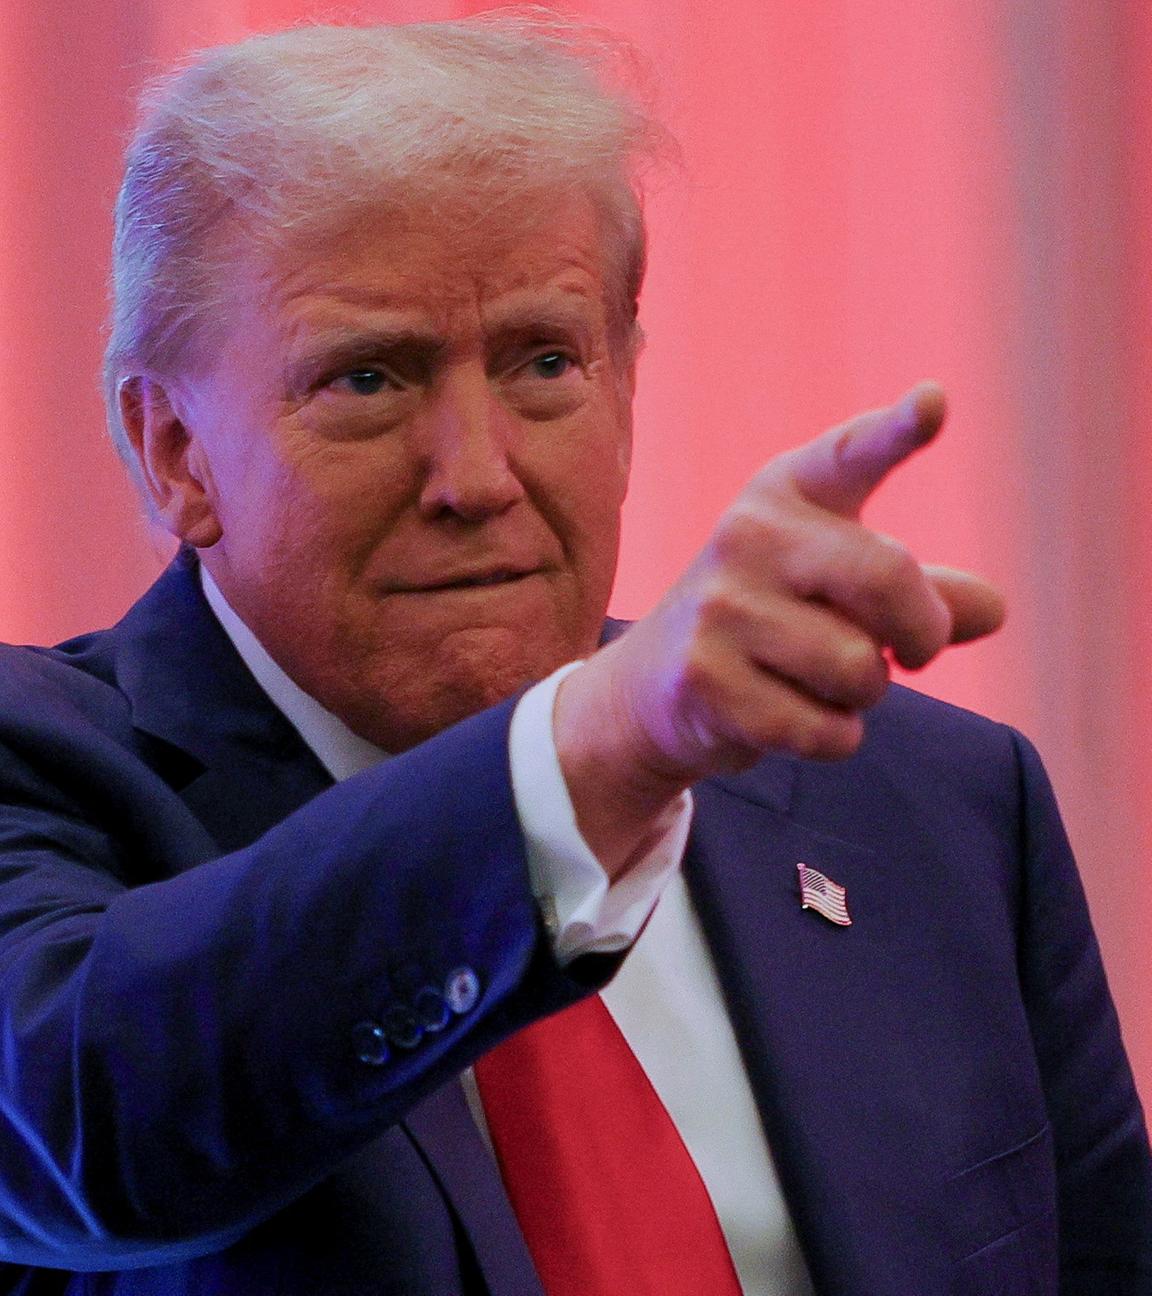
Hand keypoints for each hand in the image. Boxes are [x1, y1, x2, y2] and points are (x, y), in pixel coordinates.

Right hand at [554, 384, 1004, 874]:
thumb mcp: (839, 591)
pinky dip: (833, 738)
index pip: (849, 455)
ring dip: (863, 695)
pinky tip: (795, 719)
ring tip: (821, 683)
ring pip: (859, 668)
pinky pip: (824, 729)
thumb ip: (920, 594)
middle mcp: (748, 536)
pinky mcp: (706, 680)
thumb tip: (991, 610)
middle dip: (923, 632)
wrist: (652, 685)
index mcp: (786, 495)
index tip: (935, 402)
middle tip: (916, 654)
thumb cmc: (771, 624)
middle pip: (886, 580)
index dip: (896, 430)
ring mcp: (719, 609)